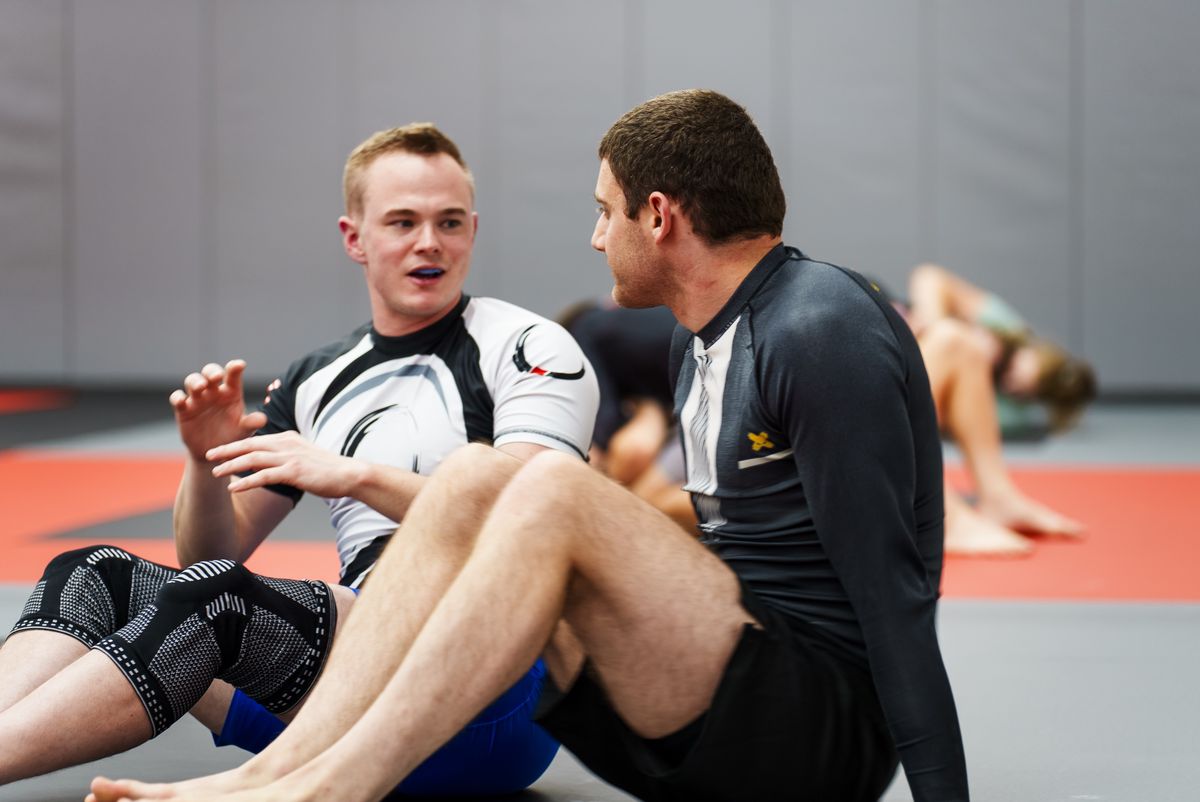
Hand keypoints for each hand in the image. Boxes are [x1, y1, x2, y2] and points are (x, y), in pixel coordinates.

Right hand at [170, 360, 266, 461]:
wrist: (214, 453)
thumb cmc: (232, 436)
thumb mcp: (244, 431)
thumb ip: (251, 423)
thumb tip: (263, 419)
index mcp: (231, 393)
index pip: (233, 376)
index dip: (235, 368)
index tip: (240, 365)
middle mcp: (214, 392)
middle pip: (210, 372)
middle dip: (212, 371)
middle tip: (216, 377)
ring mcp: (198, 399)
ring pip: (192, 381)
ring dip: (195, 381)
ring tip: (200, 387)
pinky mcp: (183, 410)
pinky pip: (177, 398)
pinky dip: (177, 397)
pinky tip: (181, 400)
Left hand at [207, 431, 366, 498]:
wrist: (349, 474)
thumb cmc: (328, 469)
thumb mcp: (304, 456)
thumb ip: (286, 456)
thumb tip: (269, 463)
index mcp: (288, 438)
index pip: (256, 439)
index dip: (236, 444)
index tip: (220, 449)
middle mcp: (286, 444)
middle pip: (249, 444)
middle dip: (226, 450)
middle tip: (208, 455)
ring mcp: (290, 457)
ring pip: (253, 459)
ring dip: (231, 466)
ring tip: (215, 473)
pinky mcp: (294, 472)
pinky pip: (264, 476)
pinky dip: (246, 482)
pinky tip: (233, 488)